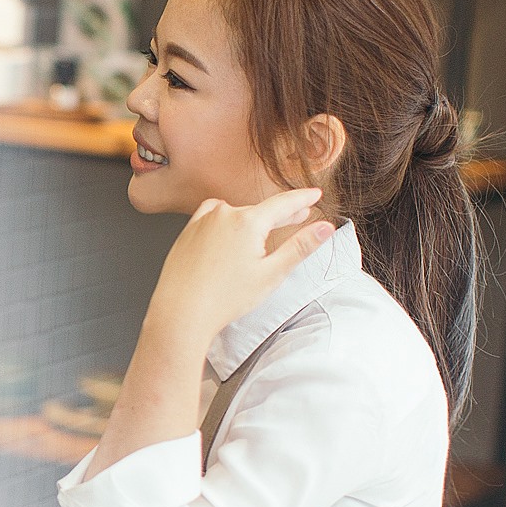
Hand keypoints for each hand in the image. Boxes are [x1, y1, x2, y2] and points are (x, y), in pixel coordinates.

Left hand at [143, 188, 336, 351]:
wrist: (180, 312)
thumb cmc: (224, 298)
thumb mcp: (272, 274)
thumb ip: (300, 247)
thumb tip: (325, 228)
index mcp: (247, 221)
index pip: (284, 203)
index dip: (302, 199)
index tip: (315, 194)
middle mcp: (223, 214)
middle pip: (261, 210)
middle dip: (281, 214)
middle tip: (300, 215)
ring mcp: (202, 221)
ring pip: (236, 214)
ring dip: (253, 219)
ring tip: (265, 232)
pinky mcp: (187, 232)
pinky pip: (213, 219)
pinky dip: (227, 222)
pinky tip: (232, 234)